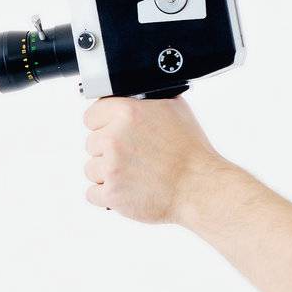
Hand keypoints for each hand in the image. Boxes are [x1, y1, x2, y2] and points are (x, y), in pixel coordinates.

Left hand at [82, 96, 228, 223]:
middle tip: (134, 156)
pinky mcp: (111, 193)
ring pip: (90, 168)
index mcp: (127, 113)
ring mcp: (110, 167)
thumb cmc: (191, 152)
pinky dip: (107, 194)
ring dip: (107, 173)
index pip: (91, 115)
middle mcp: (114, 138)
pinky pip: (93, 193)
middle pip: (91, 143)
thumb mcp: (174, 110)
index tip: (113, 131)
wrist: (200, 187)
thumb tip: (132, 97)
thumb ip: (146, 102)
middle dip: (108, 151)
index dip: (103, 124)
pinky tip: (128, 189)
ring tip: (135, 173)